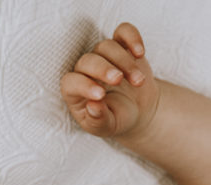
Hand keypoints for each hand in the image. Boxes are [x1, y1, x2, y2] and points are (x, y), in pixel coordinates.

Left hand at [61, 23, 159, 139]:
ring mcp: (103, 56)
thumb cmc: (116, 119)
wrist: (137, 111)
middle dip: (103, 69)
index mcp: (75, 92)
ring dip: (124, 62)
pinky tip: (140, 53)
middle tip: (118, 80)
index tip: (100, 96)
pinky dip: (132, 37)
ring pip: (107, 46)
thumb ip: (98, 120)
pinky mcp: (122, 46)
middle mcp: (85, 71)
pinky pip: (123, 31)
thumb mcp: (106, 127)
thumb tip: (93, 106)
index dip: (83, 86)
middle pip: (88, 60)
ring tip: (139, 81)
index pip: (70, 82)